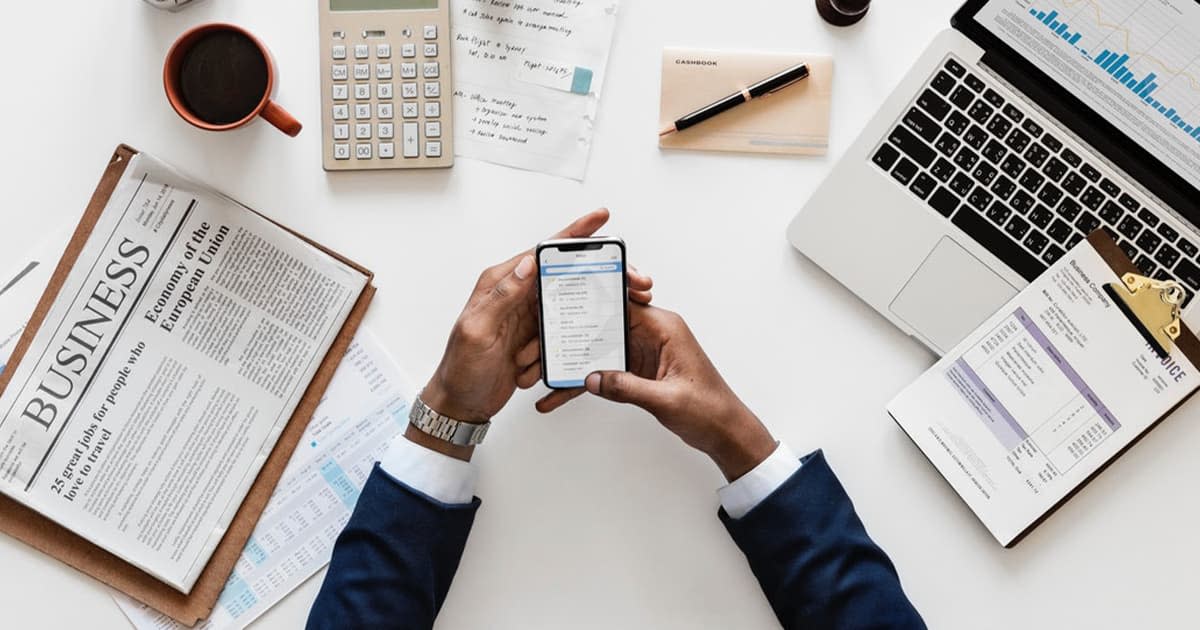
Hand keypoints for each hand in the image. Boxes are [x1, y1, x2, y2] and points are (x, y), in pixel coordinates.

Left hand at [414, 209, 653, 460]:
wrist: (460, 404)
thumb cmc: (460, 369)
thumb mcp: (478, 330)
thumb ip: (503, 295)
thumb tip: (528, 263)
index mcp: (500, 283)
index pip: (542, 252)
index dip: (573, 234)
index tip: (599, 218)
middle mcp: (515, 294)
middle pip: (562, 274)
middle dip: (592, 276)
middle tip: (628, 279)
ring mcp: (526, 316)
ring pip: (566, 306)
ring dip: (575, 320)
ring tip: (576, 331)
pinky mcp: (534, 337)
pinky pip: (560, 333)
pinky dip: (562, 345)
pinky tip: (557, 358)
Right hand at [538, 305, 775, 480]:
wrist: (725, 431)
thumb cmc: (710, 409)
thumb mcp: (666, 399)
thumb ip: (627, 387)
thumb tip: (592, 378)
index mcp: (664, 327)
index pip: (622, 302)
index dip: (591, 300)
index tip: (563, 300)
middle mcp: (652, 334)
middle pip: (603, 324)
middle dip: (571, 333)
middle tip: (539, 342)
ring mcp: (643, 351)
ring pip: (599, 348)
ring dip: (573, 362)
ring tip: (540, 372)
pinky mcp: (638, 370)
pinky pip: (605, 371)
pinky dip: (586, 382)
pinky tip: (560, 395)